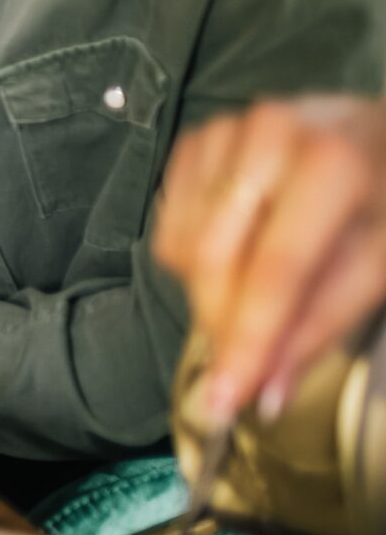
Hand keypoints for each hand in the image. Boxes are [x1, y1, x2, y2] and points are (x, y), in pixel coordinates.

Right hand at [153, 96, 385, 422]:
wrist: (374, 136)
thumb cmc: (383, 202)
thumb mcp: (380, 264)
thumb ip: (322, 325)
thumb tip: (265, 397)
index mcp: (331, 164)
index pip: (276, 269)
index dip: (249, 339)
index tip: (224, 401)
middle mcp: (269, 136)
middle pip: (214, 259)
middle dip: (223, 323)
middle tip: (242, 363)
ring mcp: (223, 134)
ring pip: (183, 248)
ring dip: (210, 291)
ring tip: (258, 288)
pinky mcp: (194, 141)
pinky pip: (169, 227)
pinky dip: (195, 258)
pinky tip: (238, 250)